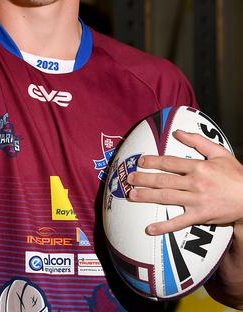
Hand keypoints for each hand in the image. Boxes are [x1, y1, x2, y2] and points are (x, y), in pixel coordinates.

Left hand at [127, 129, 242, 234]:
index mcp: (199, 167)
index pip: (169, 163)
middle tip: (129, 179)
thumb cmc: (235, 175)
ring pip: (166, 198)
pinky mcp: (200, 216)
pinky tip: (150, 229)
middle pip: (163, 180)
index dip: (152, 162)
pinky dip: (164, 226)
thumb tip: (178, 132)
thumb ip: (198, 141)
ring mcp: (197, 200)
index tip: (140, 162)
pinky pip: (179, 222)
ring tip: (131, 195)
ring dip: (147, 197)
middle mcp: (195, 183)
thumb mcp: (220, 153)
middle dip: (143, 179)